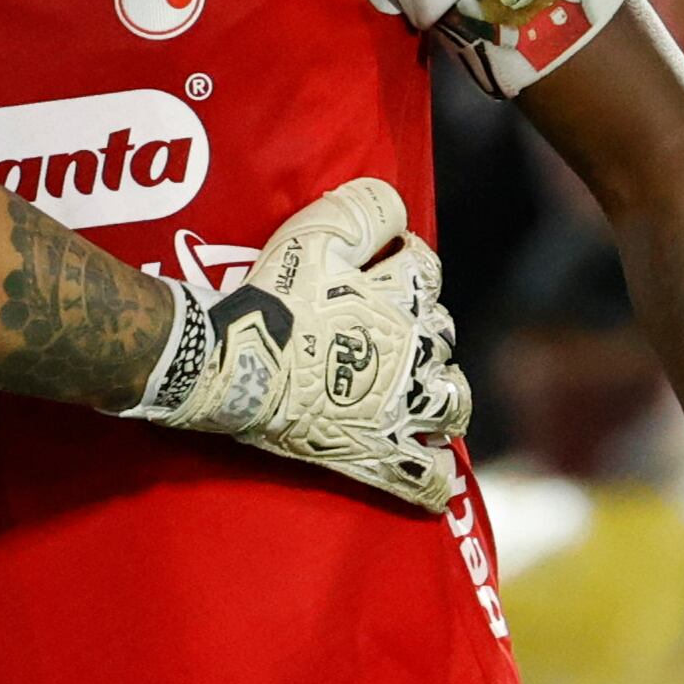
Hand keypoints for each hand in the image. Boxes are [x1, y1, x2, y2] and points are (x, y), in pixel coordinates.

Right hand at [141, 178, 468, 508]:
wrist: (232, 364)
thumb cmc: (272, 297)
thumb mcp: (314, 232)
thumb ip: (365, 209)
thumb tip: (398, 207)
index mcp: (401, 297)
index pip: (426, 268)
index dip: (407, 259)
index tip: (385, 261)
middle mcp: (413, 352)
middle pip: (442, 334)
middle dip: (425, 329)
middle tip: (389, 329)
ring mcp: (399, 408)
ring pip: (451, 400)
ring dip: (443, 392)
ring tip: (424, 392)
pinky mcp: (377, 455)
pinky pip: (426, 476)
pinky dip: (435, 474)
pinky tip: (434, 469)